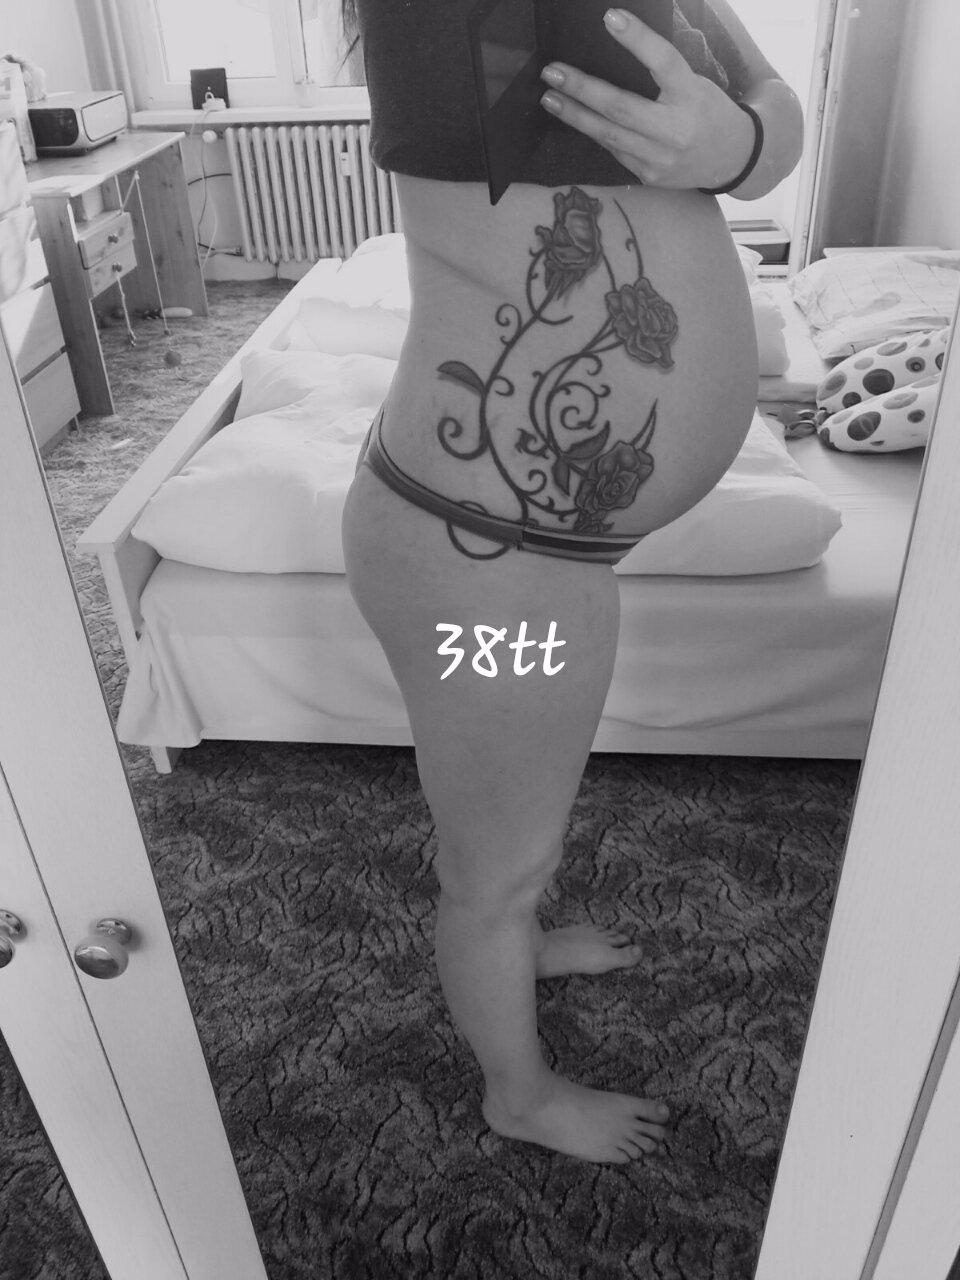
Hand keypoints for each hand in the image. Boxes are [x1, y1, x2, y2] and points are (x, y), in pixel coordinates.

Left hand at [539, 7, 755, 190]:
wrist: (730, 159)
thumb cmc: (707, 112)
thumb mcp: (694, 84)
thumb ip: (662, 73)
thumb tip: (617, 47)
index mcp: (691, 95)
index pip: (663, 61)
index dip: (637, 39)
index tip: (610, 18)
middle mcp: (675, 129)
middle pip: (621, 107)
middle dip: (582, 88)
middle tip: (552, 72)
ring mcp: (660, 158)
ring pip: (609, 134)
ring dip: (575, 115)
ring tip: (549, 98)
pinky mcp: (648, 175)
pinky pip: (614, 150)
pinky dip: (593, 132)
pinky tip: (575, 118)